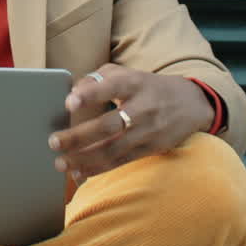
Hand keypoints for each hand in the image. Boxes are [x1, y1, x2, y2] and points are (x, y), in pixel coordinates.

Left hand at [47, 64, 214, 183]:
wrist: (192, 104)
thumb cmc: (147, 87)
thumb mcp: (128, 74)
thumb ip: (98, 78)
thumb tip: (73, 92)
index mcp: (135, 83)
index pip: (112, 86)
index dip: (91, 94)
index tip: (69, 102)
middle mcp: (143, 108)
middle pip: (109, 125)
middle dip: (79, 136)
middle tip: (53, 141)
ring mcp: (149, 131)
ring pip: (113, 149)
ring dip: (84, 158)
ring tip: (60, 163)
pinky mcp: (151, 149)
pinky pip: (121, 162)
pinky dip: (98, 168)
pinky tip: (78, 172)